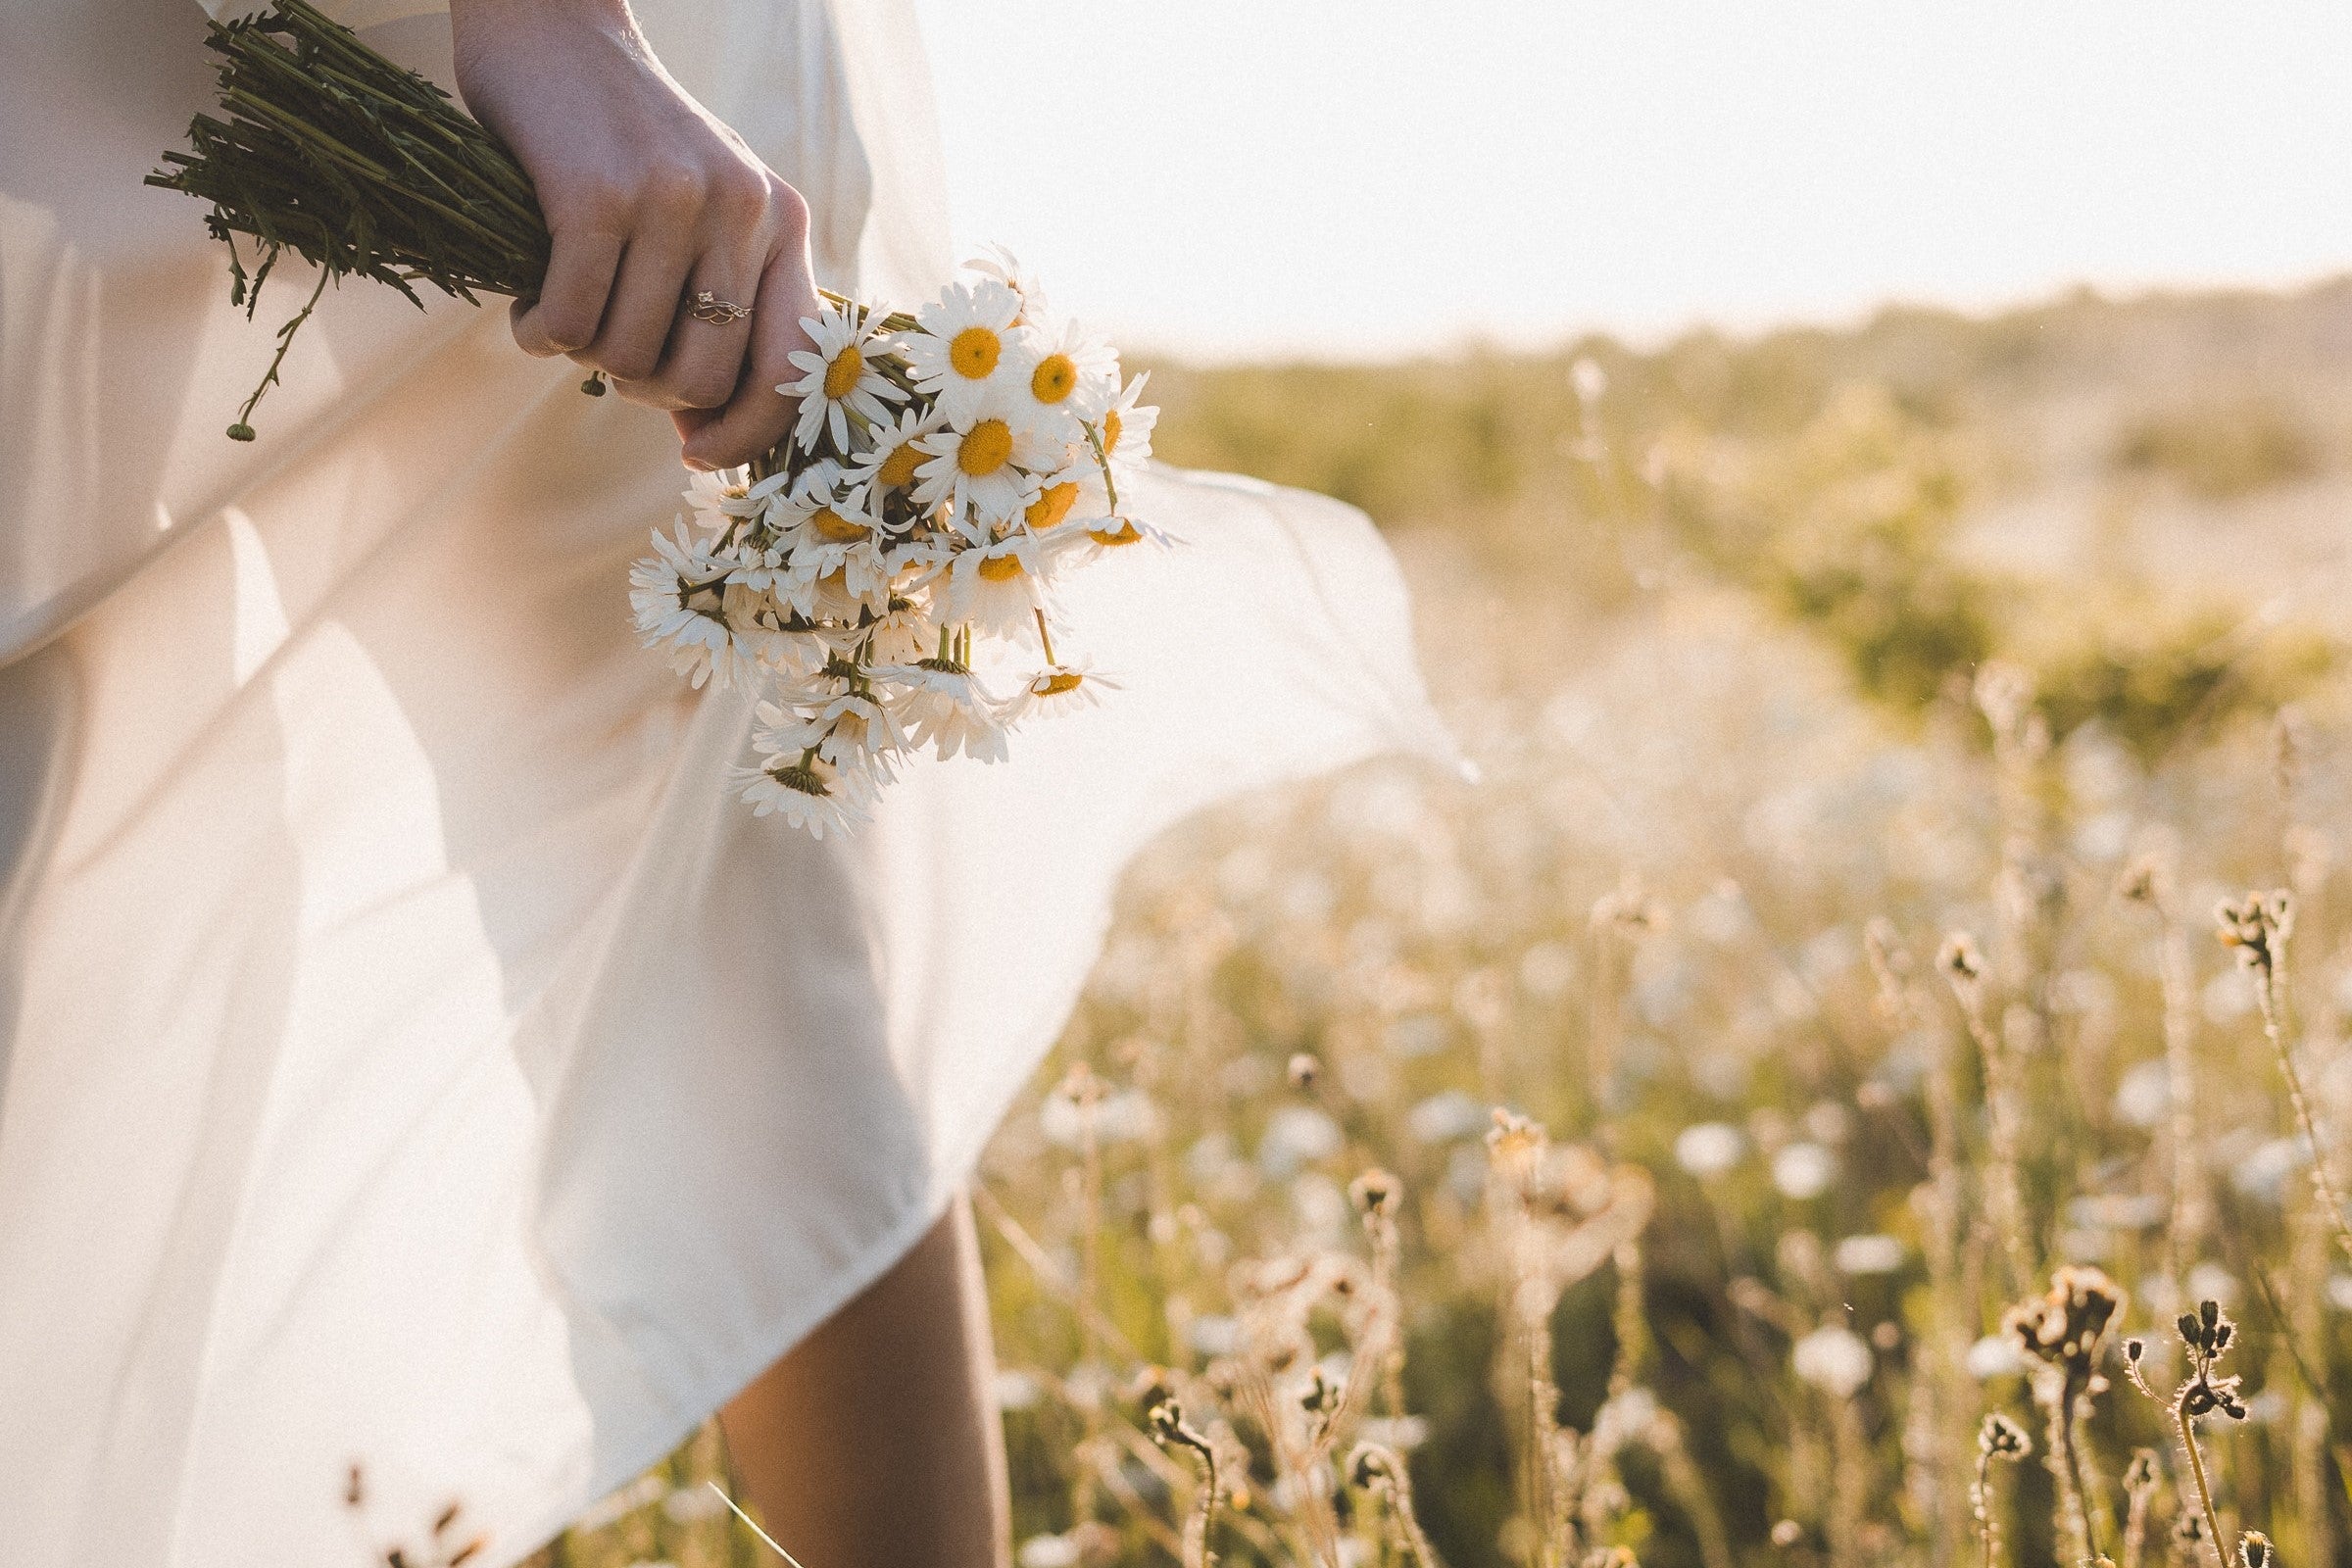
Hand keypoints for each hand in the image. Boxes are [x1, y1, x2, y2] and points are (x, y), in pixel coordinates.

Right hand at [449, 0, 819, 467]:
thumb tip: (706, 433)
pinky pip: (569, 322)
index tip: (698, 453)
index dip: (749, 431)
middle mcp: (742, 209)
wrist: (552, 23)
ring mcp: (672, 199)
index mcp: (781, 221)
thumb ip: (721, 302)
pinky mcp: (596, 195)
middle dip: (644, 389)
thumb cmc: (623, 138)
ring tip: (564, 313)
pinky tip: (528, 306)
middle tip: (608, 355)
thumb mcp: (705, 207)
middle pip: (701, 375)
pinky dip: (538, 334)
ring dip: (583, 357)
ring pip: (630, 355)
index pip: (793, 364)